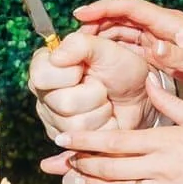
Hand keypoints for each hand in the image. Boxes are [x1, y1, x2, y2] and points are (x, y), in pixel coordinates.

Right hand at [29, 26, 153, 142]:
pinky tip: (105, 117)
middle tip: (101, 86)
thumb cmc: (122, 69)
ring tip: (105, 101)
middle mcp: (44, 93)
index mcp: (45, 67)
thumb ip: (79, 45)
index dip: (69, 73)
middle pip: (63, 102)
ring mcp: (53, 119)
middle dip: (94, 94)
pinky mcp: (66, 139)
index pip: (41, 76)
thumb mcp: (105, 49)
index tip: (84, 68)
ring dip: (101, 110)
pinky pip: (85, 139)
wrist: (141, 96)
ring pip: (76, 123)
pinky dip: (104, 126)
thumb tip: (56, 57)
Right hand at [73, 0, 182, 100]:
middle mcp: (165, 27)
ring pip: (126, 32)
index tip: (80, 13)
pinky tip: (102, 62)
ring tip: (81, 49)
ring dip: (104, 37)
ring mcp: (164, 39)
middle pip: (124, 18)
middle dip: (97, 22)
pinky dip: (117, 50)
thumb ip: (177, 57)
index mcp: (172, 23)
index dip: (105, 7)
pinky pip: (134, 47)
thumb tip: (153, 45)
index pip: (132, 7)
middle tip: (73, 38)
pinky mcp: (164, 53)